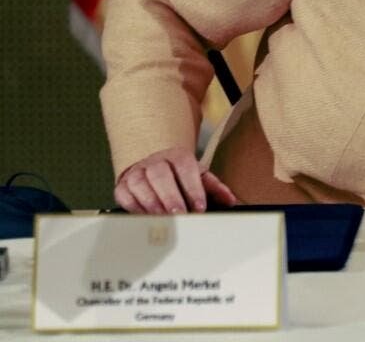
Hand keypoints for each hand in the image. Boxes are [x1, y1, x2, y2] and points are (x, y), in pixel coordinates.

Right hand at [114, 147, 238, 213]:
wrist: (152, 168)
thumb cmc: (179, 176)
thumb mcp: (199, 176)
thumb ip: (215, 188)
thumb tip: (231, 200)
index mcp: (178, 156)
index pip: (186, 168)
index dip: (193, 188)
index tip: (199, 207)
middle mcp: (156, 162)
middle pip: (160, 175)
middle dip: (170, 196)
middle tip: (180, 214)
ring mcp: (137, 172)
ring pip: (140, 184)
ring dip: (152, 203)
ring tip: (163, 218)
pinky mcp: (122, 185)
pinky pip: (125, 195)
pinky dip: (135, 207)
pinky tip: (146, 216)